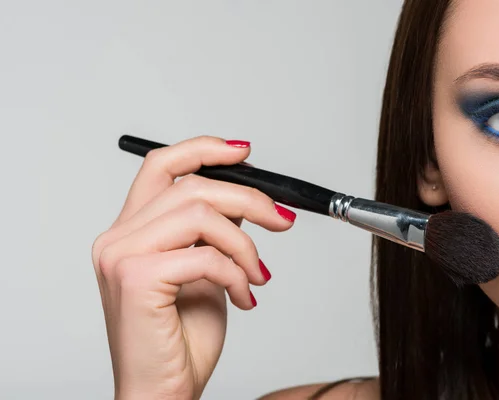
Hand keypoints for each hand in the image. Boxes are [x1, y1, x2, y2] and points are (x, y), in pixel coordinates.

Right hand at [91, 136, 295, 398]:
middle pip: (191, 185)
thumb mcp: (206, 272)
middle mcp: (118, 238)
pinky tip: (245, 296)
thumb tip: (244, 202)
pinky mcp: (137, 278)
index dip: (204, 149)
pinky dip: (237, 273)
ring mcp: (122, 256)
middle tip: (281, 221)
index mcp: (131, 231)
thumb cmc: (181, 338)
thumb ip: (214, 232)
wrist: (164, 390)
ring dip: (245, 245)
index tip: (245, 152)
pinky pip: (206, 255)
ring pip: (201, 214)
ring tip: (257, 275)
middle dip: (249, 199)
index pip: (161, 166)